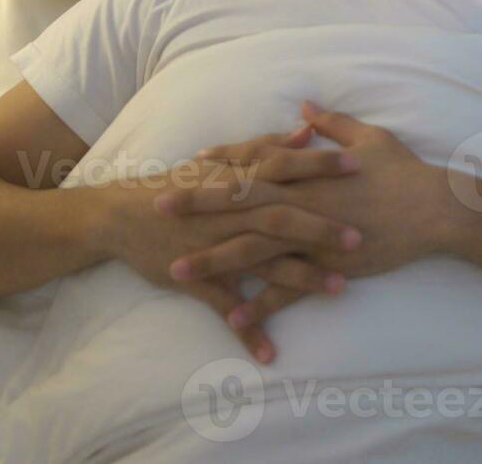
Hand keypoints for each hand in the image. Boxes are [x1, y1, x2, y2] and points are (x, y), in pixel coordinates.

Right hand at [98, 152, 362, 361]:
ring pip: (262, 264)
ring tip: (339, 288)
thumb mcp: (225, 162)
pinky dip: (246, 329)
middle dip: (320, 228)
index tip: (358, 165)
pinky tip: (270, 351)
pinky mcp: (198, 279)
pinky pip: (224, 308)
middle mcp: (230, 213)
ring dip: (300, 277)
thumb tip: (309, 129)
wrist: (123, 215)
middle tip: (359, 237)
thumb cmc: (181, 184)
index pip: (284, 168)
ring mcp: (214, 247)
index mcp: (239, 181)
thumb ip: (269, 146)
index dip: (319, 166)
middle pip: (280, 217)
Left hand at [171, 101, 458, 307]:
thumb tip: (304, 107)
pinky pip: (288, 289)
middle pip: (238, 202)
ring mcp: (312, 234)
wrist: (436, 209)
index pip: (254, 162)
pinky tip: (234, 320)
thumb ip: (332, 124)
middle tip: (155, 207)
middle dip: (195, 204)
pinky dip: (262, 305)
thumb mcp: (369, 137)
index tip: (188, 163)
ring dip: (212, 260)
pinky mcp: (327, 263)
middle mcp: (302, 200)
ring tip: (175, 270)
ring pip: (253, 249)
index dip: (220, 162)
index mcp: (307, 170)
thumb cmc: (405, 171)